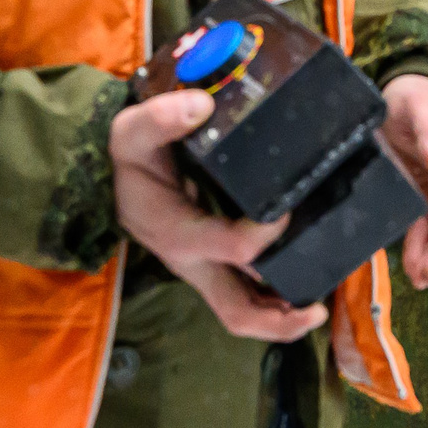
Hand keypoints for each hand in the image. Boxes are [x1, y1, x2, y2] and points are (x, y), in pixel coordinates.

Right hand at [112, 90, 326, 340]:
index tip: (288, 210)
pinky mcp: (211, 266)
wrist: (108, 180)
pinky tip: (302, 281)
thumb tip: (201, 106)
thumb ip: (159, 119)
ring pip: (243, 310)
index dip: (268, 234)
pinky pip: (244, 295)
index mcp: (179, 234)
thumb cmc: (127, 160)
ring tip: (320, 307)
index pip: (233, 246)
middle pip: (238, 311)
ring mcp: (203, 270)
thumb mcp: (131, 133)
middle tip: (319, 311)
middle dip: (280, 321)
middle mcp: (194, 262)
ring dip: (281, 315)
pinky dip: (272, 297)